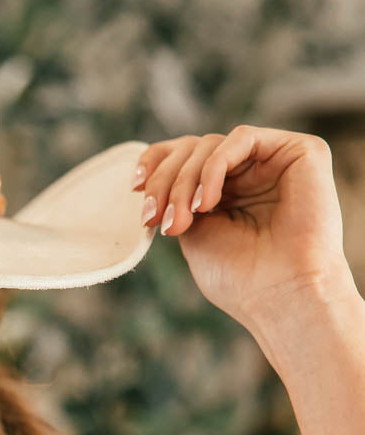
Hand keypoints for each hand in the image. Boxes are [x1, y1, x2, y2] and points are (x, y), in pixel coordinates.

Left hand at [132, 124, 354, 335]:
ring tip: (180, 221)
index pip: (185, 156)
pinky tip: (207, 202)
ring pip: (211, 143)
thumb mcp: (193, 233)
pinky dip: (213, 168)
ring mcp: (275, 159)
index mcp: (229, 190)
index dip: (156, 163)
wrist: (282, 296)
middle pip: (192, 148)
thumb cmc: (240, 278)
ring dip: (185, 181)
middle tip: (156, 218)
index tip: (135, 187)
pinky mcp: (300, 150)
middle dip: (165, 181)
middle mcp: (252, 172)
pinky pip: (241, 139)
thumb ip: (178, 199)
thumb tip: (151, 177)